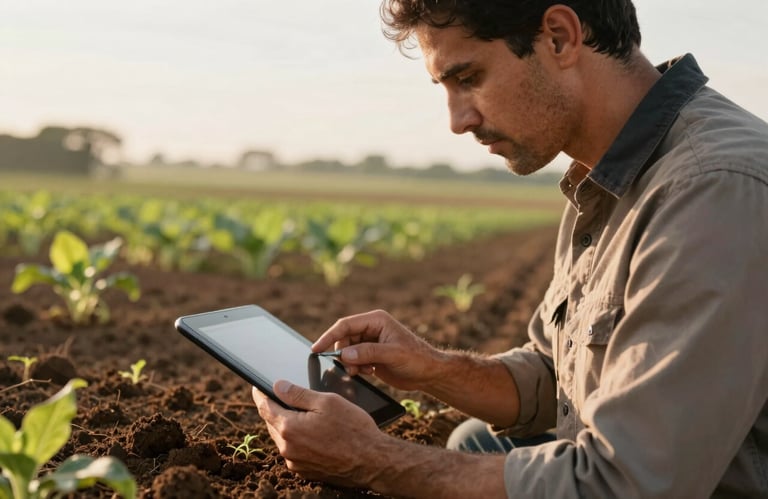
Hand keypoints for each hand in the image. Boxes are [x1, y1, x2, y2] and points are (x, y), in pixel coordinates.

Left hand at [252, 380, 383, 485]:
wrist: (372, 462)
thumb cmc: (353, 429)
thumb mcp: (327, 402)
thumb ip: (298, 394)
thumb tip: (278, 386)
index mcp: (290, 428)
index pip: (265, 407)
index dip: (260, 394)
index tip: (257, 386)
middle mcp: (288, 448)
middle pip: (272, 423)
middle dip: (275, 408)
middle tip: (280, 396)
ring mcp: (295, 462)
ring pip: (282, 437)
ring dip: (286, 424)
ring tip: (299, 413)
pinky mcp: (305, 471)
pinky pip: (293, 450)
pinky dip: (296, 439)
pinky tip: (311, 432)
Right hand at [312, 309, 441, 390]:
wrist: (429, 374)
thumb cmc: (417, 359)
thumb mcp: (393, 354)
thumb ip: (368, 353)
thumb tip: (343, 354)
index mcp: (376, 320)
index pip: (345, 325)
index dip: (329, 336)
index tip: (316, 349)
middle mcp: (371, 329)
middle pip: (343, 338)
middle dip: (342, 354)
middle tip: (350, 369)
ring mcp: (370, 342)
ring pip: (346, 351)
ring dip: (349, 363)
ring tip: (362, 372)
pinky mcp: (371, 355)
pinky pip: (353, 360)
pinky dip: (355, 368)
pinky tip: (368, 373)